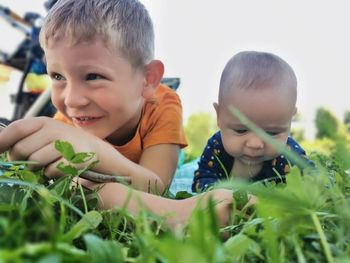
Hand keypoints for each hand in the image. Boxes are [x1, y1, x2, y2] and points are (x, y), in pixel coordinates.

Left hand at [0, 117, 115, 177]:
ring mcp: (66, 143)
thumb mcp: (46, 134)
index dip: (1, 141)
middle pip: (21, 149)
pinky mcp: (76, 158)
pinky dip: (51, 174)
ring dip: (37, 168)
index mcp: (44, 122)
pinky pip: (51, 171)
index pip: (16, 129)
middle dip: (20, 160)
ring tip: (47, 163)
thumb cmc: (64, 144)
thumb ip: (25, 138)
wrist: (95, 150)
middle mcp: (55, 129)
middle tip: (29, 162)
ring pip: (35, 161)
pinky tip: (59, 168)